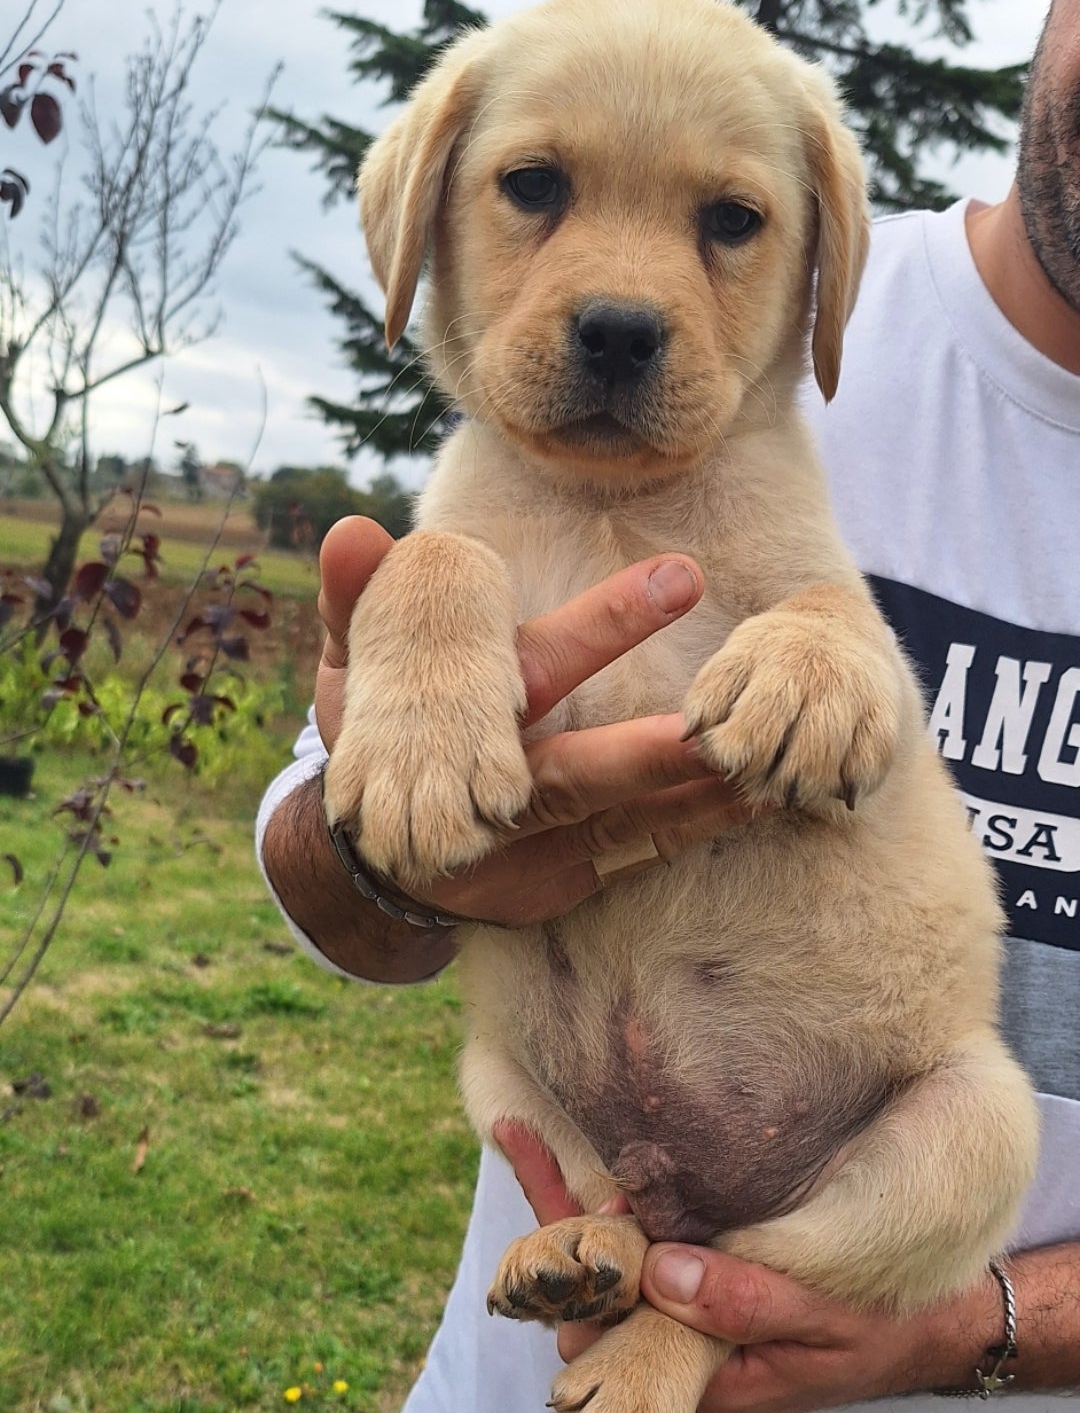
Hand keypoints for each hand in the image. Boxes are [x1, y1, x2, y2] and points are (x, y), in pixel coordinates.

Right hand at [316, 516, 746, 927]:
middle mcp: (494, 800)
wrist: (387, 859)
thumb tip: (348, 531)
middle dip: (648, 754)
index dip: (606, 624)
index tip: (684, 576)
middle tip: (713, 728)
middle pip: (575, 776)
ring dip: (691, 797)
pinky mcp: (565, 881)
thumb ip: (359, 602)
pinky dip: (696, 829)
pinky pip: (640, 856)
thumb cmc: (390, 735)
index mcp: (459, 729)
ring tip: (765, 763)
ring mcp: (530, 852)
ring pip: (619, 825)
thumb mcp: (360, 671)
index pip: (536, 666)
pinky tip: (758, 801)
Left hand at [494, 1134, 1002, 1412]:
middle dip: (555, 1231)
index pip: (605, 1342)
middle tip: (517, 1140)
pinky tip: (579, 1157)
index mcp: (694, 1385)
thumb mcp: (823, 1319)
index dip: (572, 1281)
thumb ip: (745, 1302)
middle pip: (591, 1296)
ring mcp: (686, 1318)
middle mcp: (676, 1356)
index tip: (551, 1220)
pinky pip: (645, 1248)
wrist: (929, 1332)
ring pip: (610, 1269)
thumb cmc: (882, 1334)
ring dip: (573, 1209)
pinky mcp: (702, 1283)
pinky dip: (611, 1206)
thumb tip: (659, 1273)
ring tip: (520, 1135)